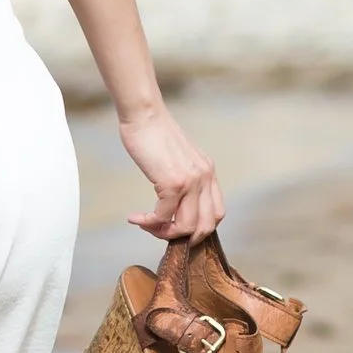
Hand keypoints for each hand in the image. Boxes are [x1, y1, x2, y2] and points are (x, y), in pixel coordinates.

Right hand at [116, 98, 225, 240]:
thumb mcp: (178, 158)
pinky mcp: (173, 183)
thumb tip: (174, 202)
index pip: (217, 213)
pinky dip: (148, 222)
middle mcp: (205, 177)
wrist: (144, 114)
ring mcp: (191, 181)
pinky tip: (135, 217)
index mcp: (208, 172)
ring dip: (164, 233)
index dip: (198, 228)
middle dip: (183, 237)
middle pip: (206, 226)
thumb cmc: (153, 134)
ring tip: (146, 225)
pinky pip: (163, 216)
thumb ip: (183, 177)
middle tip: (160, 232)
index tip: (176, 227)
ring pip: (187, 226)